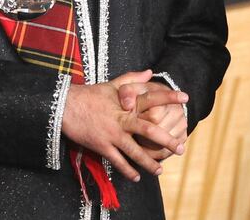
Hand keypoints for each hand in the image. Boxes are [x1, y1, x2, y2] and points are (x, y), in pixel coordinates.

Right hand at [61, 70, 187, 181]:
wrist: (64, 106)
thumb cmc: (88, 95)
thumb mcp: (110, 85)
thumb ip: (131, 79)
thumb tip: (150, 72)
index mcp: (124, 104)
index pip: (150, 99)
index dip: (168, 97)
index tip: (185, 98)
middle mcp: (120, 120)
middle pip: (149, 131)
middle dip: (166, 140)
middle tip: (180, 148)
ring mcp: (111, 134)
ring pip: (136, 152)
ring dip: (150, 162)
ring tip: (160, 170)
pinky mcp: (101, 146)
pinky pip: (118, 162)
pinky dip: (128, 171)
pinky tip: (137, 177)